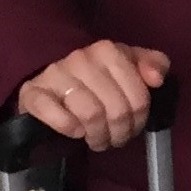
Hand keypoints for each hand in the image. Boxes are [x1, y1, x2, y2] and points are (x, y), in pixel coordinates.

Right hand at [14, 41, 167, 152]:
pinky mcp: (33, 93)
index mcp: (108, 51)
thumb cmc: (97, 77)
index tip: (133, 126)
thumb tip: (157, 78)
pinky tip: (76, 132)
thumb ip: (153, 64)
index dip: (139, 119)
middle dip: (120, 132)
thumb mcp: (129, 66)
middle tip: (116, 139)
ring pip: (91, 115)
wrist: (49, 81)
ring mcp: (55, 74)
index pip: (138, 97)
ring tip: (98, 140)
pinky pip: (58, 117)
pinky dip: (71, 129)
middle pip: (116, 109)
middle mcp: (81, 58)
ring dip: (98, 136)